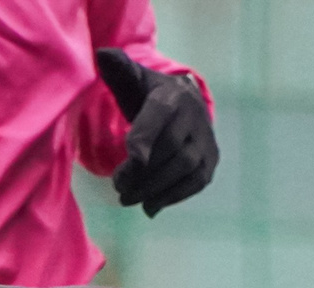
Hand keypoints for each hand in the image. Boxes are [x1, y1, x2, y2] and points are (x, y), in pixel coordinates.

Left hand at [96, 48, 216, 216]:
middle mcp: (195, 116)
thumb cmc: (147, 94)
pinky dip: (173, 197)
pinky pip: (196, 183)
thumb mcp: (131, 80)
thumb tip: (103, 55)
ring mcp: (207, 140)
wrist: (182, 104)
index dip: (146, 137)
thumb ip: (117, 69)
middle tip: (119, 188)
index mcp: (174, 94)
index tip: (131, 159)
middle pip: (171, 149)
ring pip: (186, 169)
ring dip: (156, 189)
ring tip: (128, 199)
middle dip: (144, 172)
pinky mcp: (210, 161)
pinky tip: (149, 207)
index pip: (161, 116)